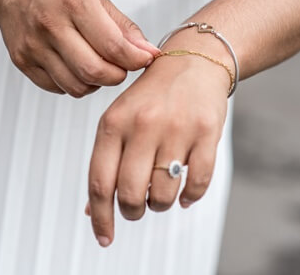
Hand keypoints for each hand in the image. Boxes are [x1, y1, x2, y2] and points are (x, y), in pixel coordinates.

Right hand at [0, 0, 158, 96]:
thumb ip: (121, 25)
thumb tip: (146, 52)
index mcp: (72, 2)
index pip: (113, 46)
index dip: (136, 59)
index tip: (144, 58)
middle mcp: (50, 25)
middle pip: (94, 71)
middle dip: (118, 75)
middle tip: (122, 65)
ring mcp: (33, 47)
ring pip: (77, 87)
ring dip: (95, 82)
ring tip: (97, 63)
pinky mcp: (22, 62)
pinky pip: (57, 87)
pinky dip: (73, 82)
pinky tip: (74, 64)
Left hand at [85, 42, 230, 246]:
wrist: (193, 62)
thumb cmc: (150, 98)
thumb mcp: (118, 121)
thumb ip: (105, 162)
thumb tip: (92, 209)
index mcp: (112, 123)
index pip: (99, 182)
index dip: (100, 216)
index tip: (104, 237)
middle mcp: (142, 125)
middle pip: (129, 192)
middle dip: (132, 211)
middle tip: (136, 209)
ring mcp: (176, 128)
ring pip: (163, 193)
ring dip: (160, 205)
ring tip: (160, 196)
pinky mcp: (207, 132)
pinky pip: (198, 182)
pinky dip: (190, 197)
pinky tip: (185, 195)